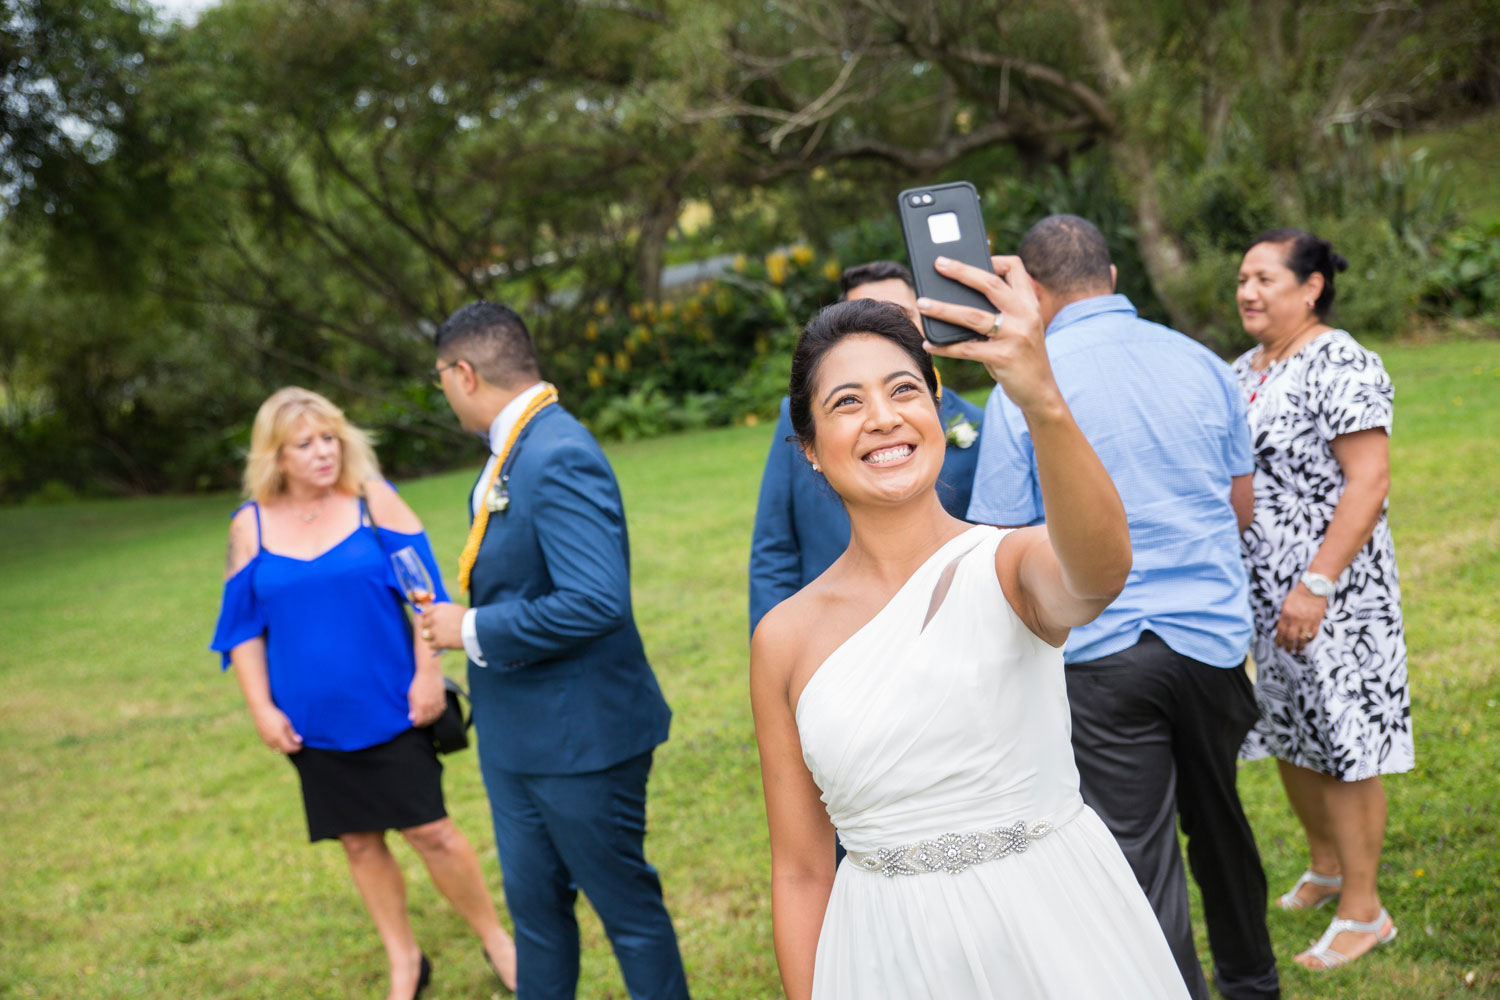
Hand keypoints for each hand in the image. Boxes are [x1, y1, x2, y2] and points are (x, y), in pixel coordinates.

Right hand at [250, 704, 302, 753]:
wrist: (261, 711)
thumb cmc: (275, 715)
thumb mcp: (287, 723)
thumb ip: (292, 733)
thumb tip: (298, 741)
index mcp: (279, 737)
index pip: (289, 748)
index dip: (296, 748)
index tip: (301, 745)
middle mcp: (272, 741)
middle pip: (283, 750)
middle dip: (291, 749)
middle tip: (296, 745)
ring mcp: (266, 740)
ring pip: (277, 749)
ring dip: (284, 748)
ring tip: (289, 742)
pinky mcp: (262, 738)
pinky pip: (271, 746)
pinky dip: (277, 746)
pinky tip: (280, 740)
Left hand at [408, 669, 445, 726]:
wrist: (429, 672)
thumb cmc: (418, 682)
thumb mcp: (411, 695)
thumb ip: (412, 708)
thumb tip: (411, 718)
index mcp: (420, 705)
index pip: (419, 721)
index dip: (416, 724)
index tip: (414, 723)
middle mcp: (429, 706)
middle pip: (428, 720)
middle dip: (423, 723)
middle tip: (420, 723)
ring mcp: (437, 703)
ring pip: (435, 717)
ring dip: (430, 720)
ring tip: (427, 720)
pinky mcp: (442, 699)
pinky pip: (441, 711)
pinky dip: (438, 714)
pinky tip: (434, 714)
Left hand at [421, 601, 466, 650]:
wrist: (476, 628)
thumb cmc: (470, 618)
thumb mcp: (455, 609)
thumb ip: (443, 612)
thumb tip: (435, 617)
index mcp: (438, 608)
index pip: (424, 613)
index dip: (427, 619)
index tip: (430, 623)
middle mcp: (434, 618)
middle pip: (423, 625)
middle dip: (428, 628)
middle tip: (435, 632)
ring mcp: (435, 630)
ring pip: (425, 636)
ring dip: (431, 638)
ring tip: (439, 639)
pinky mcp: (439, 642)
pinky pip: (431, 645)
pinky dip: (437, 646)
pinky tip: (444, 645)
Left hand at [917, 255, 1061, 412]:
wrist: (1041, 392)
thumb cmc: (1021, 356)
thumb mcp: (1020, 328)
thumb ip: (1000, 312)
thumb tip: (956, 298)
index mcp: (1029, 303)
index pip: (1015, 268)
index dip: (994, 258)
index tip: (973, 256)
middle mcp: (1025, 315)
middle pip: (990, 284)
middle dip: (962, 271)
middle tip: (939, 264)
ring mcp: (1015, 336)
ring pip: (972, 315)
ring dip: (943, 308)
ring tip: (922, 303)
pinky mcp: (1003, 358)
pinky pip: (966, 348)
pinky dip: (944, 347)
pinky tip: (929, 344)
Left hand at [1274, 584, 1326, 654]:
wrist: (1314, 588)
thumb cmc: (1298, 594)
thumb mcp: (1286, 604)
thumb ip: (1284, 617)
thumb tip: (1281, 629)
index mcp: (1286, 615)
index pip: (1280, 631)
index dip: (1279, 640)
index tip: (1278, 645)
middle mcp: (1296, 620)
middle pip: (1290, 638)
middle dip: (1288, 646)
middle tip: (1287, 651)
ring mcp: (1307, 622)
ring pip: (1302, 639)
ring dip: (1299, 647)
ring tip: (1297, 651)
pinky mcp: (1317, 622)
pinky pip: (1312, 635)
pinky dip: (1309, 640)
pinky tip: (1306, 643)